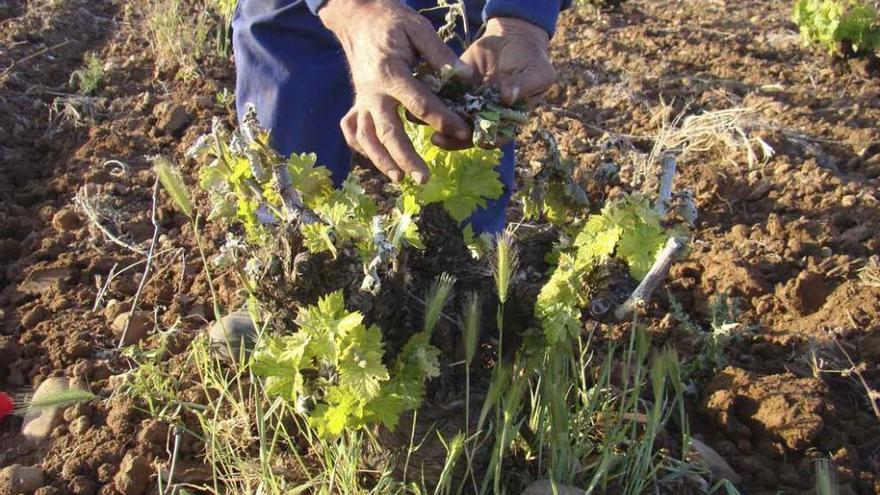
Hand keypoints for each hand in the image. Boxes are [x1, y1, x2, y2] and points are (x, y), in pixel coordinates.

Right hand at [319, 0, 472, 182]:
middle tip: (424, 178)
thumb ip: (441, 54)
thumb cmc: (391, 21)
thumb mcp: (418, 28)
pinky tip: (377, 160)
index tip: (464, 132)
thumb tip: (466, 78)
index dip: (444, 120)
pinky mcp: (356, 103)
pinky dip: (362, 147)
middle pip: (389, 132)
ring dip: (381, 161)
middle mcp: (373, 92)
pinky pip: (353, 131)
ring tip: (400, 178)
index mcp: (391, 73)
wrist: (357, 17)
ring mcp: (362, 100)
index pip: (421, 105)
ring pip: (367, 138)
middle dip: (406, 158)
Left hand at [431, 17, 555, 149]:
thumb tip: (508, 97)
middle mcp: (485, 117)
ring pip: (450, 118)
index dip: (483, 141)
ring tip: (418, 119)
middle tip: (437, 138)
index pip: (495, 138)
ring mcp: (469, 104)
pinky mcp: (456, 88)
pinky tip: (416, 95)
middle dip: (451, 138)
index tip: (473, 140)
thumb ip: (525, 86)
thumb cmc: (532, 60)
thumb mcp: (537, 73)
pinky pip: (442, 95)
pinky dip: (429, 97)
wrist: (513, 39)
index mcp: (507, 121)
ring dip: (434, 120)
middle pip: (466, 135)